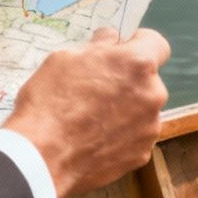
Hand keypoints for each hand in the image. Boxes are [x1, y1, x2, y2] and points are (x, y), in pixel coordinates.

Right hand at [5, 28, 170, 197]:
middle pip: (147, 80)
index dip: (138, 44)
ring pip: (142, 109)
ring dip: (125, 109)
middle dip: (127, 81)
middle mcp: (153, 95)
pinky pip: (135, 136)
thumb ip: (98, 46)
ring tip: (91, 118)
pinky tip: (94, 138)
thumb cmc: (49, 102)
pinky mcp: (141, 154)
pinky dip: (120, 135)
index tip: (121, 51)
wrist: (41, 157)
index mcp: (138, 64)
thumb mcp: (65, 58)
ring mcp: (149, 127)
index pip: (156, 44)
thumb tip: (110, 40)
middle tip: (96, 89)